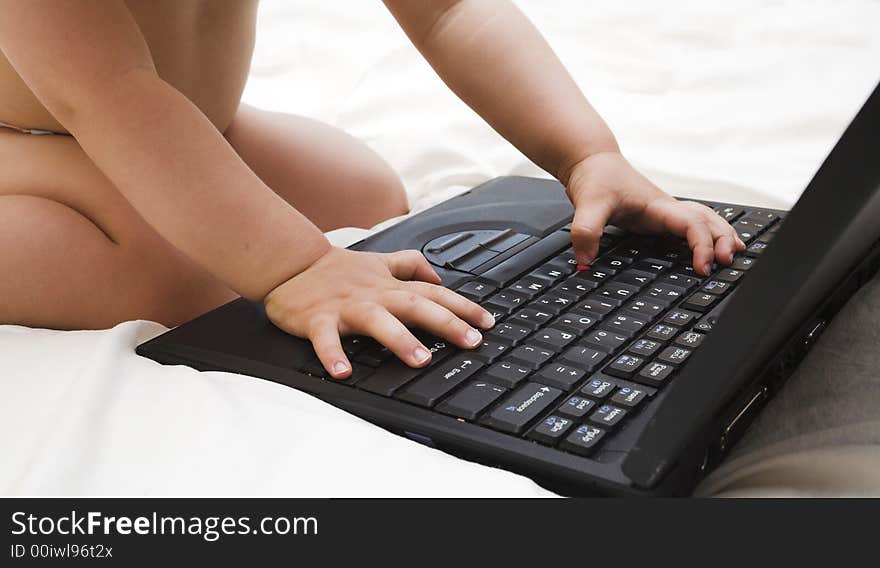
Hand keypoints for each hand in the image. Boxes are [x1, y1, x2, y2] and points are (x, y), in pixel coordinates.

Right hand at [264, 247, 495, 378]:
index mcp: (389, 285)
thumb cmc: (337, 269)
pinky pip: (325, 338)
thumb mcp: (379, 260)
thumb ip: (409, 265)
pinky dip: (332, 355)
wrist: (290, 262)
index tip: (488, 323)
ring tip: (420, 359)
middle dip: (446, 323)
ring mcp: (346, 307)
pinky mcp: (317, 319)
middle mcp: (374, 294)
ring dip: (399, 339)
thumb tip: (438, 274)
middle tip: (471, 341)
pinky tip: (342, 372)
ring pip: (377, 320)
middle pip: (416, 305)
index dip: (463, 306)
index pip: (434, 292)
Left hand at [564, 152, 744, 274]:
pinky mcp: (656, 217)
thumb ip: (586, 231)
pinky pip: (689, 226)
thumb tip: (586, 259)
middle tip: (729, 261)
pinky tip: (710, 246)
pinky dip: (705, 234)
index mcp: (658, 205)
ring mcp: (663, 212)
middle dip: (722, 240)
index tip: (703, 266)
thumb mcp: (586, 204)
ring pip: (704, 221)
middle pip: (708, 221)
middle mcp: (666, 208)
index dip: (702, 245)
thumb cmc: (595, 177)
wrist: (590, 160)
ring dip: (721, 235)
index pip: (692, 224)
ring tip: (735, 252)